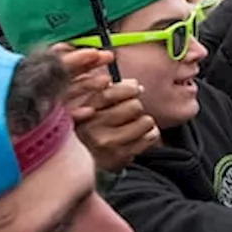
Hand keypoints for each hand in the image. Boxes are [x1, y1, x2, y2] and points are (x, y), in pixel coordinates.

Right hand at [60, 50, 159, 169]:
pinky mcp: (121, 156)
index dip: (127, 88)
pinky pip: (150, 136)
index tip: (135, 87)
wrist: (84, 165)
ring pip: (144, 120)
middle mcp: (92, 127)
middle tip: (134, 105)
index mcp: (81, 110)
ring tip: (135, 122)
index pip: (108, 93)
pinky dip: (151, 133)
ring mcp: (107, 143)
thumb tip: (118, 67)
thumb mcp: (86, 105)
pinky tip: (141, 134)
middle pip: (133, 106)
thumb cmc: (89, 128)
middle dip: (136, 103)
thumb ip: (97, 87)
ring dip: (144, 120)